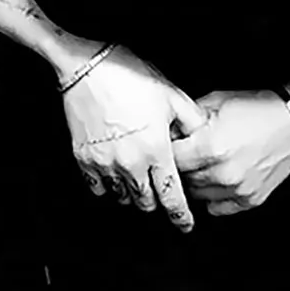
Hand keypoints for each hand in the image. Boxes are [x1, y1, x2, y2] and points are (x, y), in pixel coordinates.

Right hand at [59, 46, 207, 229]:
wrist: (86, 66)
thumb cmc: (129, 75)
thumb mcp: (170, 94)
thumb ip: (192, 120)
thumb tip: (206, 136)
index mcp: (156, 150)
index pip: (172, 196)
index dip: (181, 215)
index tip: (185, 225)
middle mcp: (131, 163)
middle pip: (147, 202)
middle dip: (157, 201)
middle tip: (160, 190)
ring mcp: (104, 163)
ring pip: (122, 197)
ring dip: (133, 193)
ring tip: (138, 179)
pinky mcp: (84, 158)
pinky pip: (98, 187)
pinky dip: (108, 186)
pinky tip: (114, 172)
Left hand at [171, 88, 289, 216]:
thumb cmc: (258, 108)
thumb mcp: (216, 102)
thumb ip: (188, 117)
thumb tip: (169, 129)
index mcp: (211, 147)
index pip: (171, 159)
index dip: (166, 149)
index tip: (169, 143)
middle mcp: (223, 173)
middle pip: (182, 178)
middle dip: (182, 164)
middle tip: (189, 151)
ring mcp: (238, 190)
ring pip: (197, 194)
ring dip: (197, 180)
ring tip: (206, 162)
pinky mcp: (250, 200)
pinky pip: (217, 207)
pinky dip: (214, 195)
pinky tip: (219, 177)